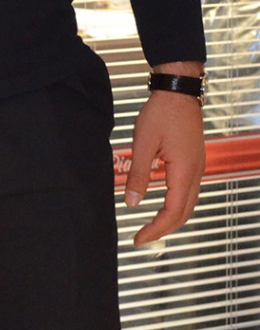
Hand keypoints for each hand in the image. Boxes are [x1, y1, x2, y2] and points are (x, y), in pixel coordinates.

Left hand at [125, 86, 204, 246]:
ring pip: (189, 203)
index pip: (172, 212)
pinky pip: (189, 191)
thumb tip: (132, 202)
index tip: (139, 238)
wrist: (178, 91)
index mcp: (184, 171)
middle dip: (164, 230)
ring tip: (152, 226)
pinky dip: (177, 205)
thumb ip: (138, 175)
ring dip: (172, 219)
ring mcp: (198, 166)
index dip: (155, 229)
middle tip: (143, 238)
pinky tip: (164, 204)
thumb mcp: (143, 143)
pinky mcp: (195, 160)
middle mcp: (195, 172)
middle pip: (184, 213)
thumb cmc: (162, 112)